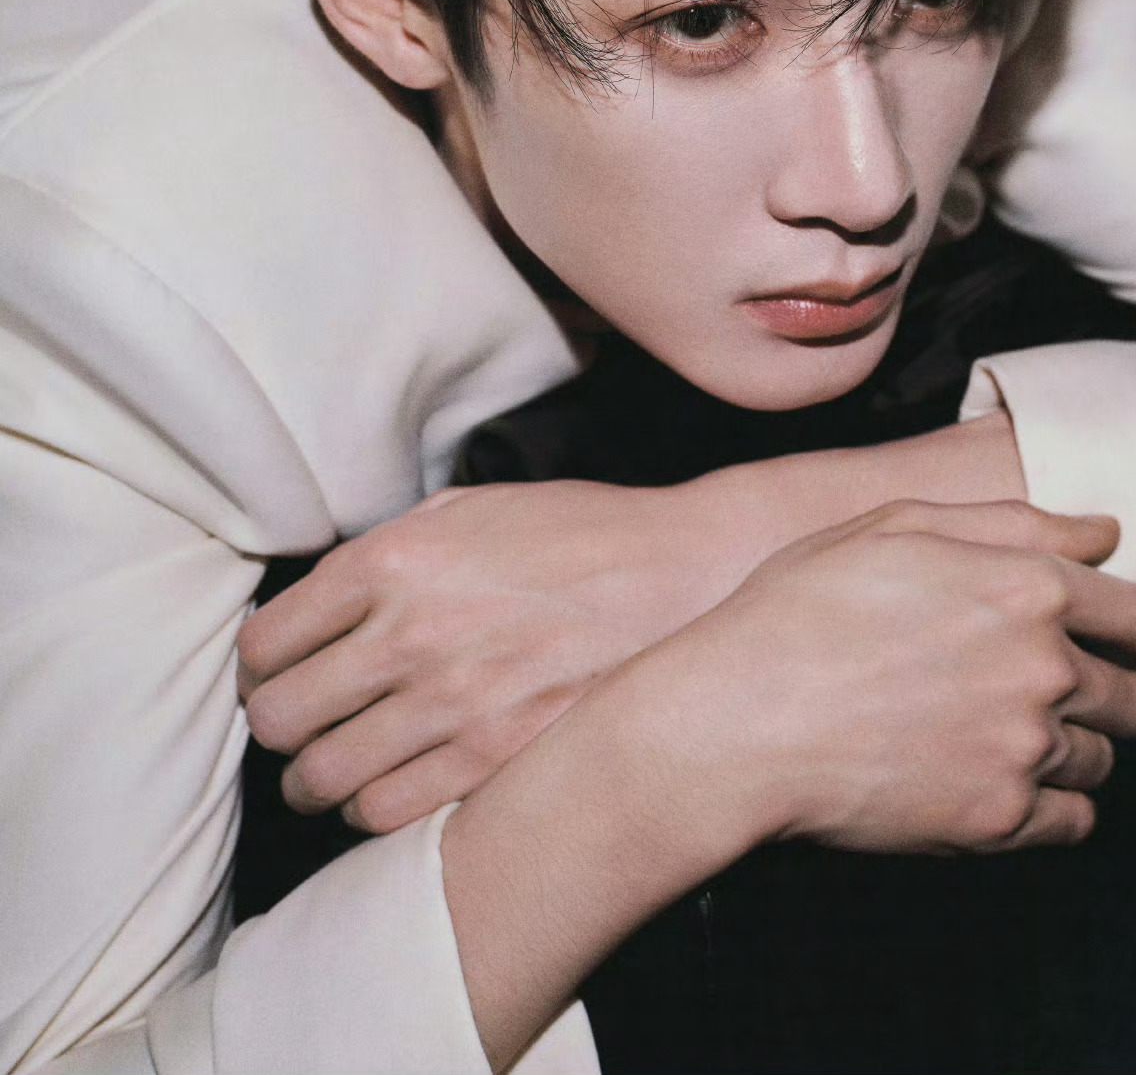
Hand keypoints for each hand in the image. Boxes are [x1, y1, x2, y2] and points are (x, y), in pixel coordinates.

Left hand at [238, 478, 747, 832]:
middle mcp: (410, 633)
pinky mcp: (496, 756)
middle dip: (280, 726)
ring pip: (322, 777)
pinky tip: (390, 788)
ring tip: (336, 768)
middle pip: (279, 718)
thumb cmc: (583, 535)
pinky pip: (386, 813)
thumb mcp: (475, 506)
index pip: (266, 643)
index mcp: (394, 561)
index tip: (280, 674)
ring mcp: (454, 702)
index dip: (263, 667)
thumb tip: (320, 600)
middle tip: (303, 723)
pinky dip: (371, 810)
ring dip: (317, 778)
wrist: (687, 573)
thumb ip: (389, 549)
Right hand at [439, 498, 1135, 1069]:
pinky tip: (1007, 784)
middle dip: (1114, 693)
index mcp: (1030, 587)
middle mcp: (1045, 668)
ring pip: (1103, 758)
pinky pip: (1074, 820)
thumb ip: (1015, 523)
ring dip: (1077, 749)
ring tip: (1015, 740)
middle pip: (1134, 695)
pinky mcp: (998, 820)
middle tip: (1070, 699)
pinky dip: (1055, 806)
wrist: (735, 724)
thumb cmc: (800, 612)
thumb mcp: (898, 527)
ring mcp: (1025, 749)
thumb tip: (1104, 533)